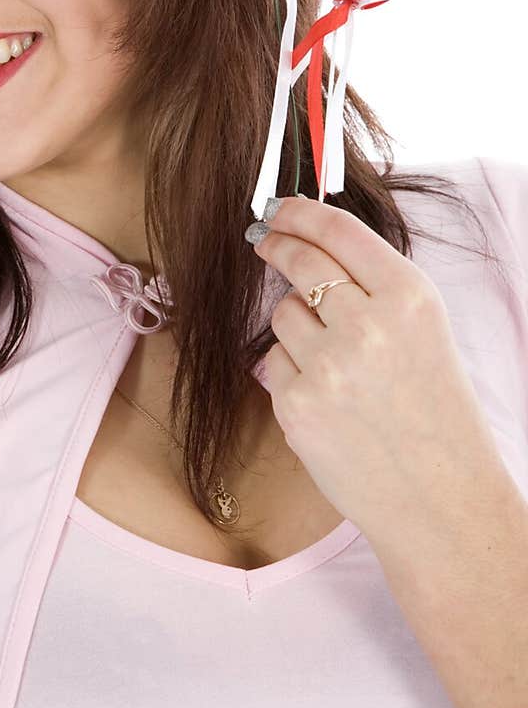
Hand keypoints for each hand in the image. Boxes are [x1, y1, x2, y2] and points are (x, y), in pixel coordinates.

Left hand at [246, 195, 504, 546]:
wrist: (440, 498)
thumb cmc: (435, 412)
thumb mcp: (424, 331)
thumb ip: (374, 287)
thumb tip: (308, 242)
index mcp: (410, 298)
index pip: (339, 232)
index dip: (301, 213)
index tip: (281, 210)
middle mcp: (368, 324)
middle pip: (300, 260)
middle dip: (279, 245)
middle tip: (267, 242)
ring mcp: (328, 365)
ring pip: (283, 312)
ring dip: (297, 325)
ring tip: (338, 364)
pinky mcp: (296, 404)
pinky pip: (274, 363)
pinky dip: (291, 374)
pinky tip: (328, 401)